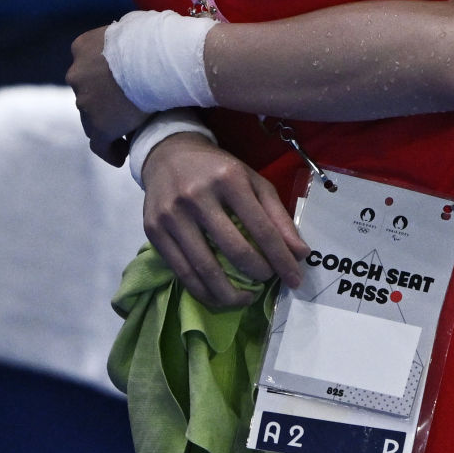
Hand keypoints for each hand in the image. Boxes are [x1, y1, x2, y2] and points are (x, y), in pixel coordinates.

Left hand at [66, 25, 145, 163]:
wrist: (162, 59)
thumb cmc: (157, 38)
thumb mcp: (132, 27)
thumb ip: (123, 39)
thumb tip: (133, 41)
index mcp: (82, 46)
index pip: (87, 64)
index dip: (102, 74)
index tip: (118, 81)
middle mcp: (77, 74)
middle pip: (88, 92)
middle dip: (103, 99)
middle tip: (127, 106)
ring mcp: (85, 102)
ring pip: (93, 118)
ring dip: (108, 122)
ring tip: (129, 131)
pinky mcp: (99, 127)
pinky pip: (101, 145)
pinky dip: (110, 149)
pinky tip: (122, 154)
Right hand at [141, 134, 309, 306]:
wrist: (169, 155)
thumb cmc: (218, 170)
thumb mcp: (252, 181)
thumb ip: (277, 215)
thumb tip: (299, 252)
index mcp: (229, 179)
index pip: (262, 228)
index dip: (281, 258)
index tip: (294, 278)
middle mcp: (198, 196)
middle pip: (235, 250)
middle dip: (258, 273)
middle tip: (268, 282)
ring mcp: (173, 215)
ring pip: (205, 269)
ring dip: (231, 293)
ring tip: (246, 298)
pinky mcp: (154, 231)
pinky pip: (182, 273)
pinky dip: (204, 292)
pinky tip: (220, 296)